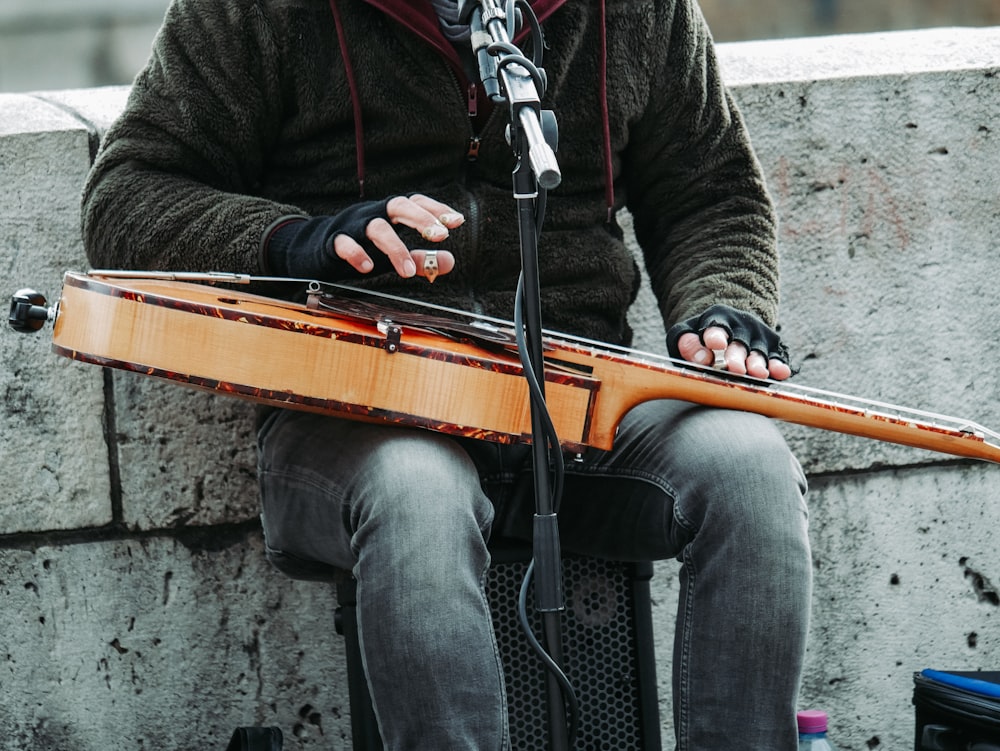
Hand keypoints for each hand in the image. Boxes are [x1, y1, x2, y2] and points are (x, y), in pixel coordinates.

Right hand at [334, 194, 461, 279]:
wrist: (319, 248)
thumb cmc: (363, 246)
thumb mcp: (396, 252)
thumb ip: (423, 258)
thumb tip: (449, 261)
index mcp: (389, 212)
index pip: (415, 202)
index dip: (436, 209)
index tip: (457, 221)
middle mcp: (373, 213)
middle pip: (398, 205)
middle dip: (421, 219)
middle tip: (440, 235)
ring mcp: (353, 225)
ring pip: (375, 227)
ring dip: (395, 248)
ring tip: (409, 272)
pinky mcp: (333, 241)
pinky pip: (344, 243)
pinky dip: (357, 254)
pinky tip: (368, 268)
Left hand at [666, 304, 792, 380]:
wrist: (727, 332)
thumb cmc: (701, 339)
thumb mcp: (687, 335)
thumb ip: (688, 344)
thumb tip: (700, 359)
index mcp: (718, 318)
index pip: (716, 327)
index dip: (716, 336)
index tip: (716, 345)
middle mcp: (742, 326)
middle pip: (738, 344)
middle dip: (737, 357)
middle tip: (735, 369)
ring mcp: (759, 338)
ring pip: (758, 353)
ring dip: (758, 364)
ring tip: (757, 374)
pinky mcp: (773, 350)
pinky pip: (776, 359)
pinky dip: (778, 366)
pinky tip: (781, 373)